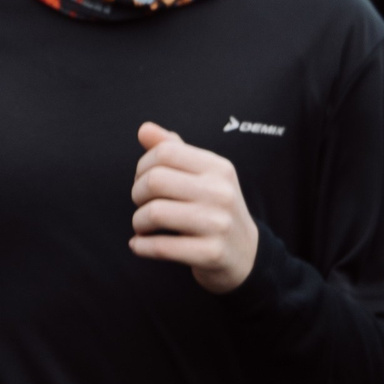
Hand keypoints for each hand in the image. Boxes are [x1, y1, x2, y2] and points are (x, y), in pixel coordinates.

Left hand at [129, 123, 258, 292]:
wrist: (246, 254)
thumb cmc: (215, 209)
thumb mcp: (203, 175)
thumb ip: (174, 149)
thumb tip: (144, 129)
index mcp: (218, 168)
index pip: (165, 151)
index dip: (143, 165)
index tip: (143, 180)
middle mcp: (221, 192)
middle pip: (155, 181)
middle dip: (137, 194)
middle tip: (142, 204)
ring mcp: (218, 224)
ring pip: (154, 213)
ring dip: (138, 222)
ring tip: (143, 226)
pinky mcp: (211, 253)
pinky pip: (162, 247)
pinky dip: (141, 246)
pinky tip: (139, 245)